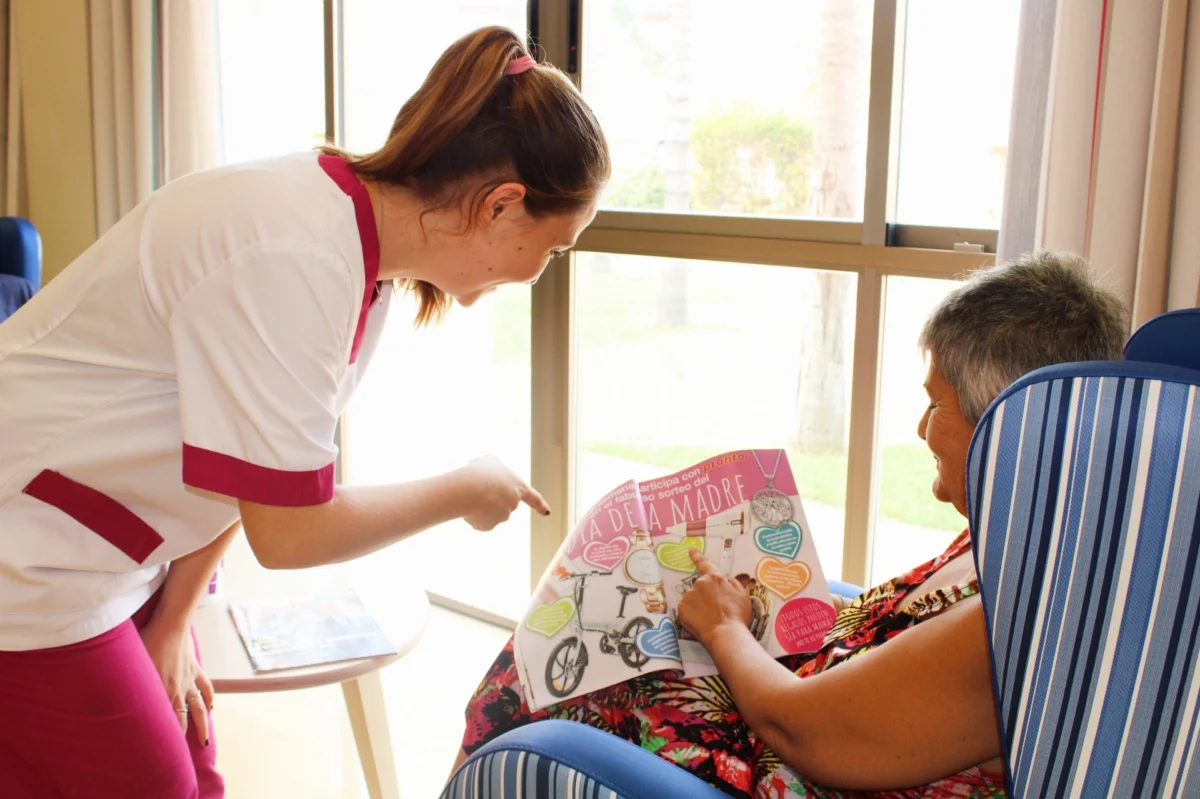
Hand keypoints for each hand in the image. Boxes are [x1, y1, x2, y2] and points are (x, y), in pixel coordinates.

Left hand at [139, 619, 213, 745]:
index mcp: (162, 691)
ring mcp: (189, 680)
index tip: (166, 750)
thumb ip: (130, 686)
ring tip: (205, 739)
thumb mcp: (132, 666)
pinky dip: (210, 698)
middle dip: (186, 735)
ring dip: (203, 724)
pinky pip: (206, 687)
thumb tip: (115, 700)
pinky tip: (212, 707)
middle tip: (185, 752)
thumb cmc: (147, 641)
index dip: (168, 736)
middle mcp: (178, 690)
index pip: (168, 720)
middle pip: (185, 718)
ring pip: (200, 707)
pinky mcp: (195, 668)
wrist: (170, 624)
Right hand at [459, 456, 549, 530]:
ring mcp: (501, 517)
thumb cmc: (480, 472)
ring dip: (478, 503)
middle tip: (476, 486)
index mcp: (518, 487)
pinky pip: (478, 519)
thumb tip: (491, 484)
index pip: (532, 498)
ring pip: (487, 510)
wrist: (467, 489)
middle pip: (500, 501)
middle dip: (488, 496)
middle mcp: (513, 504)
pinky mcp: (488, 526)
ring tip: (470, 494)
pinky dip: (471, 513)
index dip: (539, 504)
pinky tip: (467, 505)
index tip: (546, 512)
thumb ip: (497, 473)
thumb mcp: (491, 463)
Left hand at [676, 548, 752, 648]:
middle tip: (715, 610)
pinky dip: (692, 614)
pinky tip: (701, 622)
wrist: (726, 635)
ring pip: (692, 598)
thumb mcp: (743, 596)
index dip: (697, 556)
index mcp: (715, 578)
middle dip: (705, 596)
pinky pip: (686, 609)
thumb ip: (734, 584)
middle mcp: (699, 583)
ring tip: (709, 618)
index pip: (704, 564)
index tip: (691, 551)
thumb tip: (728, 580)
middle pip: (700, 587)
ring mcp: (689, 595)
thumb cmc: (737, 616)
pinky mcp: (682, 608)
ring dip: (698, 605)